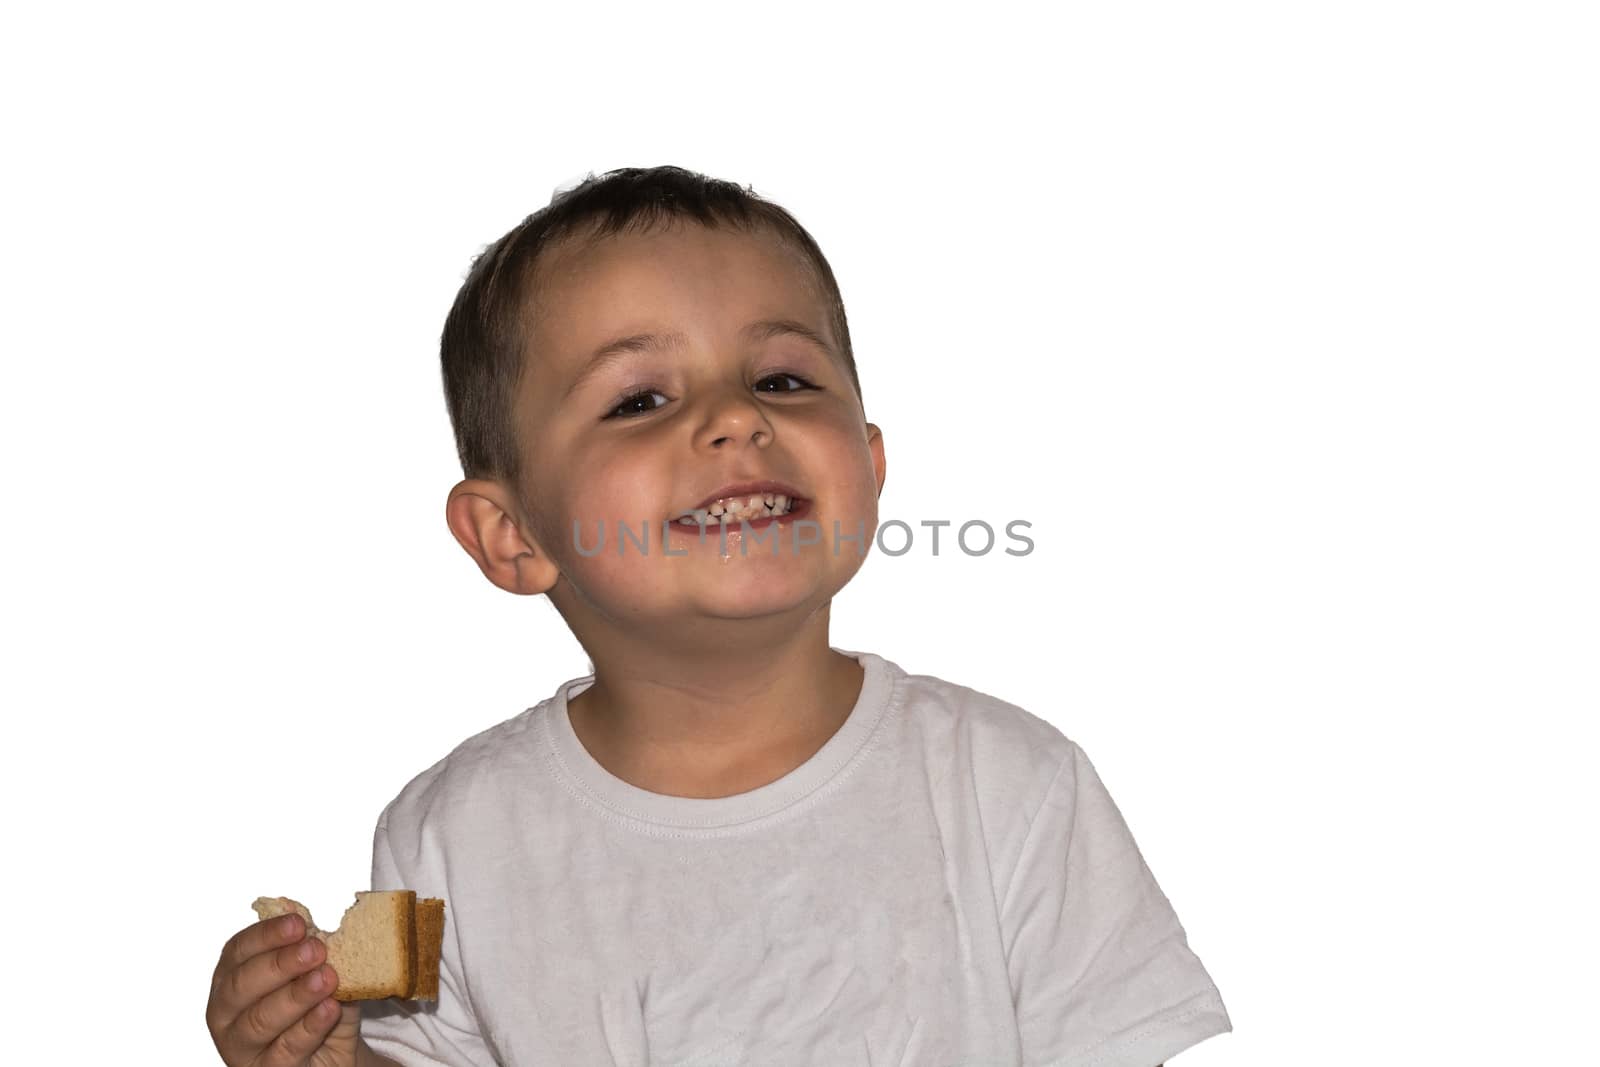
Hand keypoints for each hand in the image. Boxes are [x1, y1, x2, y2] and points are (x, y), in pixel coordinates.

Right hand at [206, 912, 363, 1065]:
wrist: (332, 1057)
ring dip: (296, 996)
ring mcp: (241, 1048)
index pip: (238, 951)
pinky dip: (309, 1027)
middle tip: (316, 950)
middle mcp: (227, 1013)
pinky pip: (284, 1050)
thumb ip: (308, 946)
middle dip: (279, 964)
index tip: (299, 923)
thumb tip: (295, 907)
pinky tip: (329, 1009)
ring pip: (259, 1020)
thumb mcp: (317, 973)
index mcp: (232, 979)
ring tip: (327, 978)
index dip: (266, 935)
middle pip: (242, 985)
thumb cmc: (317, 1009)